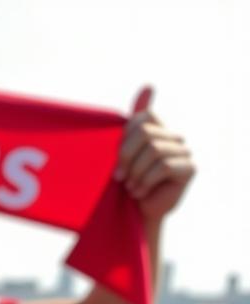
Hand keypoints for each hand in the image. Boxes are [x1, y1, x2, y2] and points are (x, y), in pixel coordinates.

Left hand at [115, 87, 194, 223]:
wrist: (136, 215)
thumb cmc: (124, 185)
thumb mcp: (120, 155)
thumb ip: (128, 127)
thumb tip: (149, 85)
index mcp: (157, 130)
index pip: (142, 117)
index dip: (125, 138)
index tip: (116, 160)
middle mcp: (173, 137)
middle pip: (145, 133)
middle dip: (126, 157)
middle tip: (118, 178)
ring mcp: (183, 151)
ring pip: (153, 151)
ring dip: (135, 173)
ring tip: (130, 187)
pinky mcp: (189, 168)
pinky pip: (163, 167)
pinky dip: (145, 182)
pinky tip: (140, 193)